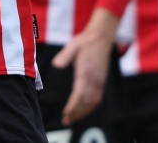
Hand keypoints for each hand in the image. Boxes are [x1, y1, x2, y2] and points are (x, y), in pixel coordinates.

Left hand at [51, 8, 119, 125]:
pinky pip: (97, 98)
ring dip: (83, 112)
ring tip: (72, 119)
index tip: (66, 113)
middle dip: (76, 113)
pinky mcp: (102, 81)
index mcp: (86, 72)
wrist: (102, 37)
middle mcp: (94, 79)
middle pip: (86, 102)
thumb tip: (56, 65)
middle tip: (65, 121)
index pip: (80, 94)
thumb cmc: (85, 41)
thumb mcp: (73, 45)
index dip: (73, 106)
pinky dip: (90, 107)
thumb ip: (65, 56)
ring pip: (93, 102)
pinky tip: (83, 110)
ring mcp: (99, 81)